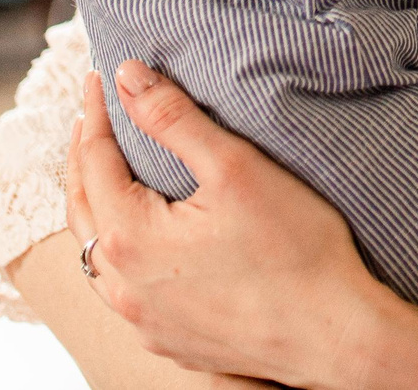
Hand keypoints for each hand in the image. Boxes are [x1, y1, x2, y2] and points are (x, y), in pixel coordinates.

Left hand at [68, 63, 400, 385]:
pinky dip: (120, 255)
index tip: (100, 79)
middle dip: (84, 158)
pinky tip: (142, 243)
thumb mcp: (234, 168)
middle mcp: (124, 286)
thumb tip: (126, 77)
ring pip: (97, 258)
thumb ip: (174, 119)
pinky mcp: (169, 340)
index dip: (97, 114)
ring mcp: (144, 320)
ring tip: (105, 176)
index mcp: (131, 238)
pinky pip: (124, 291)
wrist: (333, 335)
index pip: (96, 160)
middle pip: (84, 209)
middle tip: (90, 120)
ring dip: (96, 210)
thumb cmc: (294, 252)